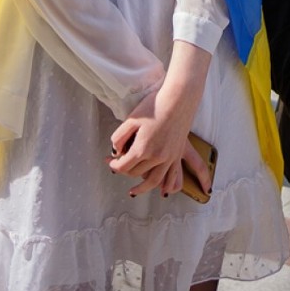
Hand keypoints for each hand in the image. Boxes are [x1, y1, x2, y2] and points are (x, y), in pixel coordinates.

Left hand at [108, 40, 211, 197]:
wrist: (179, 98)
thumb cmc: (154, 105)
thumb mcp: (131, 119)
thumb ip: (119, 137)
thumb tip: (116, 151)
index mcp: (142, 148)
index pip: (123, 166)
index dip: (114, 165)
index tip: (110, 161)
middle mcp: (156, 157)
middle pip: (135, 172)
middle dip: (124, 170)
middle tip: (119, 165)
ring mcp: (168, 157)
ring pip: (153, 181)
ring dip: (142, 188)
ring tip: (134, 191)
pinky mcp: (177, 154)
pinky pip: (171, 177)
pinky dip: (166, 186)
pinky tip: (162, 191)